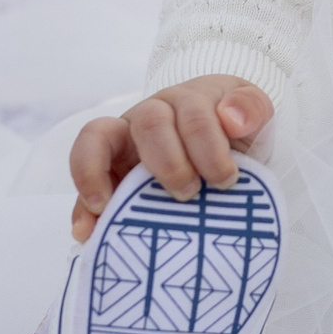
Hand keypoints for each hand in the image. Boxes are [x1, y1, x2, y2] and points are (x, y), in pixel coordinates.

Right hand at [68, 75, 271, 238]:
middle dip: (168, 161)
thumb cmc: (233, 130)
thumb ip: (250, 108)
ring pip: (97, 141)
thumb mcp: (252, 116)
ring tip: (103, 206)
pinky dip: (81, 207)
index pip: (192, 115)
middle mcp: (150, 117)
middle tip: (188, 193)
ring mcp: (124, 144)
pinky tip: (86, 231)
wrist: (222, 145)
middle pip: (147, 124)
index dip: (208, 145)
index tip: (226, 179)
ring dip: (97, 172)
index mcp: (186, 102)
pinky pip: (86, 183)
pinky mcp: (108, 174)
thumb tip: (231, 117)